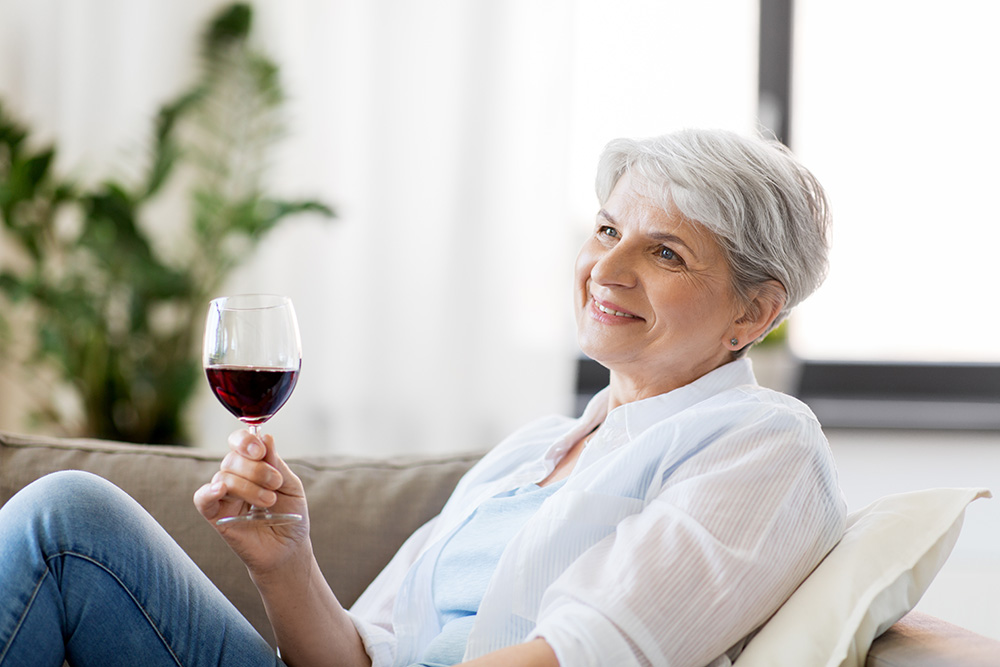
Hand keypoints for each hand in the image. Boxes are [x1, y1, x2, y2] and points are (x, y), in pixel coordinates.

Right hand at [193, 430, 311, 576]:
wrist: (289, 548)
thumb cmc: (290, 515)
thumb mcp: (291, 485)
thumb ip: (276, 463)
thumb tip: (265, 436)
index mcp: (253, 465)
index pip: (239, 442)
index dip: (245, 441)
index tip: (260, 450)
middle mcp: (236, 477)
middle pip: (232, 459)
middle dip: (257, 470)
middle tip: (275, 484)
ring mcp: (224, 496)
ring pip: (223, 477)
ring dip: (249, 487)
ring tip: (269, 501)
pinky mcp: (216, 516)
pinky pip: (202, 499)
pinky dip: (208, 492)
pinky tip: (220, 491)